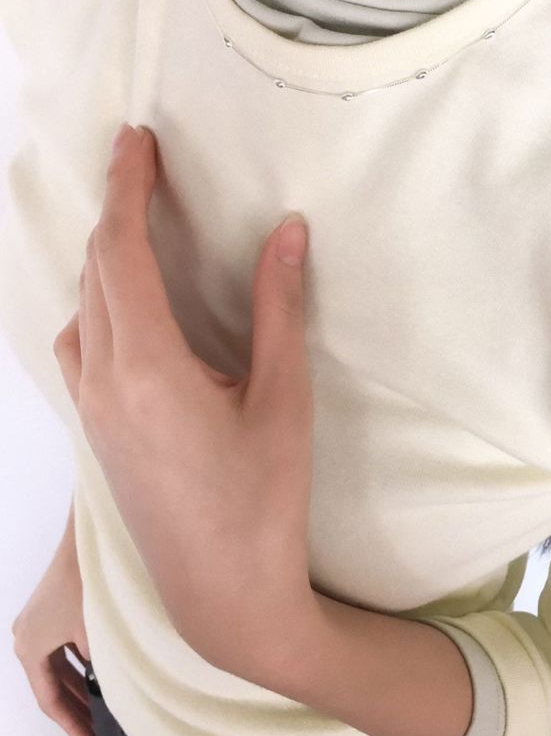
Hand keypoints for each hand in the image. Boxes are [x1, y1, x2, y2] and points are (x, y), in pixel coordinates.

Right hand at [12, 540, 94, 735]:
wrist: (89, 539)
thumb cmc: (89, 583)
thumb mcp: (96, 633)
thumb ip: (99, 666)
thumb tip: (111, 691)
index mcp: (30, 648)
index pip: (49, 699)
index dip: (71, 723)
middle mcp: (25, 637)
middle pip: (51, 684)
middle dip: (75, 707)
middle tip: (96, 730)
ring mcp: (34, 623)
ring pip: (57, 667)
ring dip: (77, 686)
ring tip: (100, 709)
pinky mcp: (48, 611)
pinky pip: (61, 649)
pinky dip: (78, 664)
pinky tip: (98, 675)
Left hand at [52, 123, 315, 674]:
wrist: (222, 595)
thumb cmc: (263, 500)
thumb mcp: (283, 399)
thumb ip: (278, 308)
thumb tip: (286, 231)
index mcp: (147, 368)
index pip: (119, 254)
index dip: (126, 188)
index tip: (136, 140)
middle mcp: (103, 383)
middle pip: (94, 272)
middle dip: (115, 209)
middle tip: (144, 162)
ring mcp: (92, 411)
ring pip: (81, 308)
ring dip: (103, 256)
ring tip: (139, 224)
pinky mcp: (96, 432)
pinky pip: (80, 344)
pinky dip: (96, 301)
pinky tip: (128, 306)